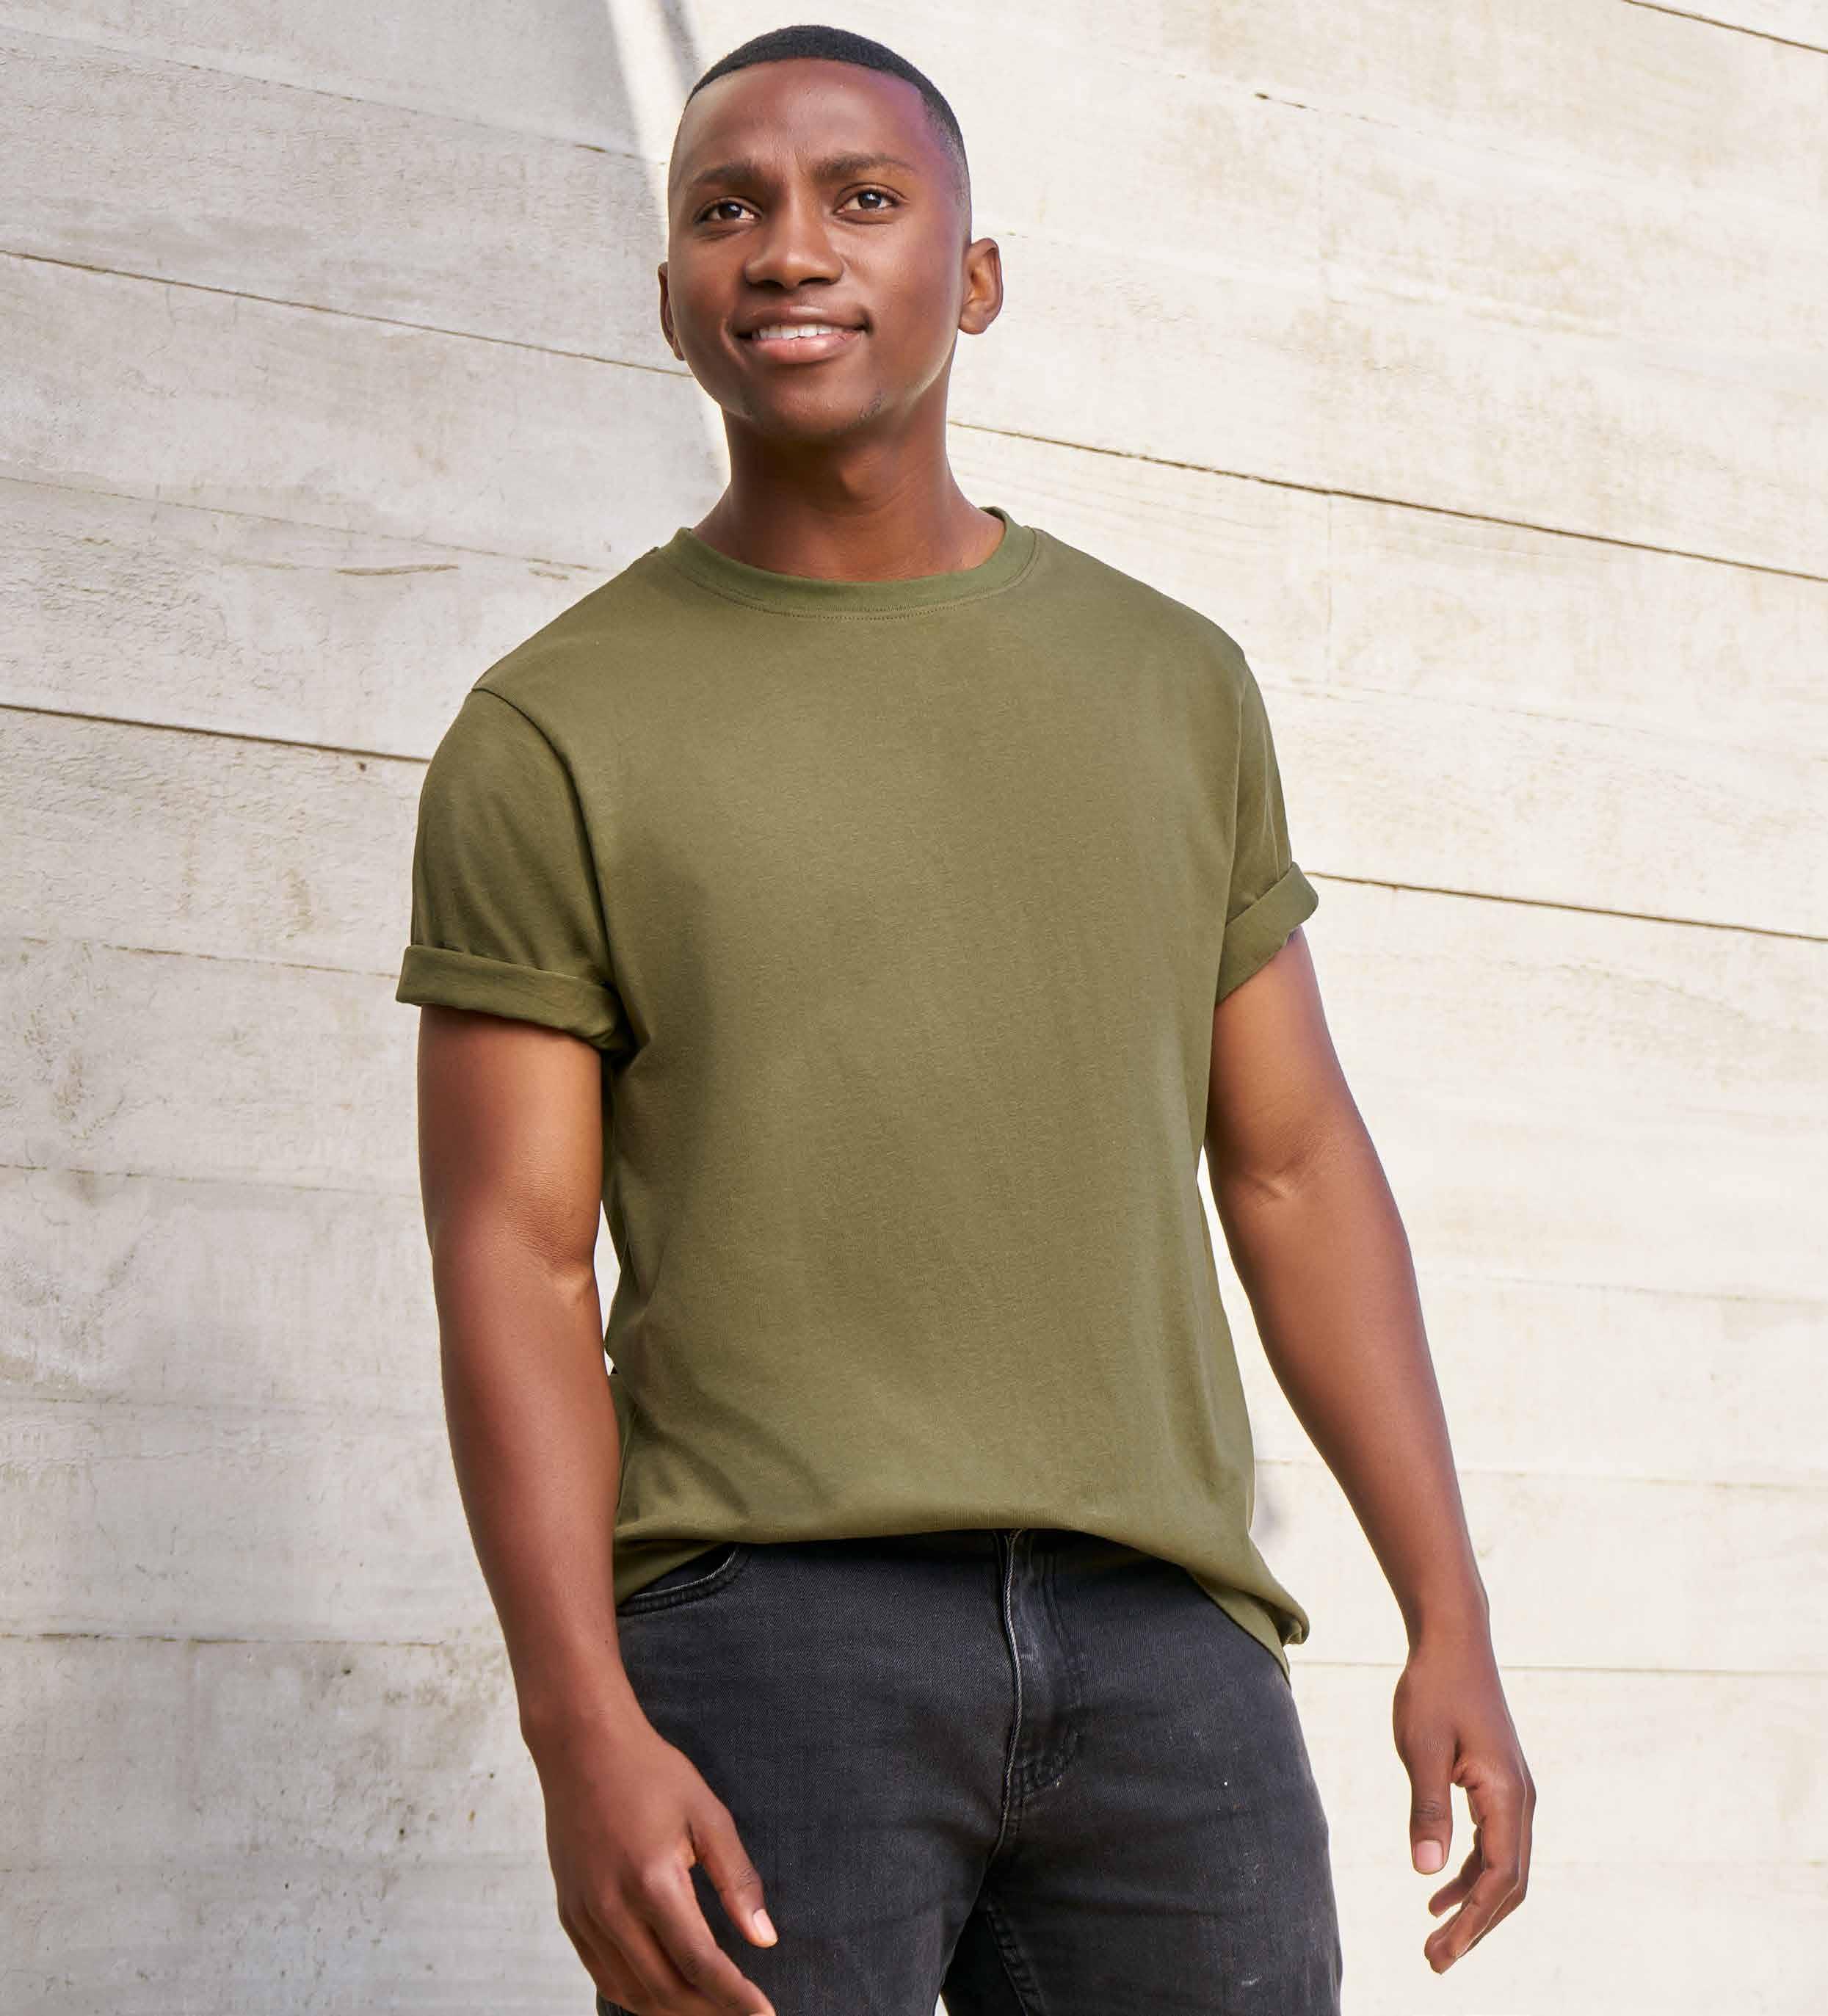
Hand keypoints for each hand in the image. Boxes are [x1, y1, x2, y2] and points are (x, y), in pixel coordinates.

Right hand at [532, 1706, 778, 2014]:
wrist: (581, 1746)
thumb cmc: (650, 1772)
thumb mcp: (707, 1813)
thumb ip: (737, 1879)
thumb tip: (765, 1938)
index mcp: (653, 1880)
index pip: (700, 1962)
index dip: (735, 1997)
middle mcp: (613, 1907)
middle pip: (666, 1989)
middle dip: (710, 2010)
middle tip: (743, 2011)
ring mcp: (586, 1915)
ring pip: (632, 1991)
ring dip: (674, 2010)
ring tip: (711, 2007)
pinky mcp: (571, 1914)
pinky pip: (603, 1975)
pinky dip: (637, 1995)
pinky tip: (665, 1992)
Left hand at [1392, 1633, 1534, 1972]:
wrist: (1452, 1641)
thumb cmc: (1434, 1688)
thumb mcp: (1420, 1749)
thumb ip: (1426, 1810)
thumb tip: (1426, 1873)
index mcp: (1507, 1797)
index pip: (1496, 1881)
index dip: (1469, 1924)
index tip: (1437, 1953)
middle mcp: (1521, 1802)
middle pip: (1508, 1886)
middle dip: (1475, 1927)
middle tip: (1434, 1961)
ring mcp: (1514, 1794)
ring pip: (1502, 1869)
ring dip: (1472, 1905)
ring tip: (1434, 1936)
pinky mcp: (1499, 1786)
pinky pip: (1492, 1845)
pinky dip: (1469, 1874)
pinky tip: (1437, 1890)